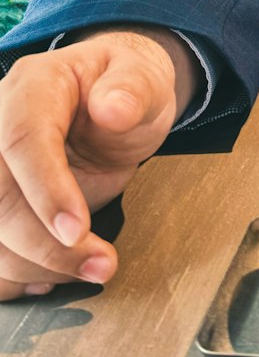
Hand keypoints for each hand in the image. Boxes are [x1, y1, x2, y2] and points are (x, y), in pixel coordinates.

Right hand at [0, 27, 198, 298]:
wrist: (116, 104)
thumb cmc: (127, 88)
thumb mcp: (144, 78)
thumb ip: (133, 89)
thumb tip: (114, 108)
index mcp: (33, 86)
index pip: (22, 139)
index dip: (45, 190)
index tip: (79, 231)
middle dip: (44, 244)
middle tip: (101, 264)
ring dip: (34, 266)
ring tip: (93, 269)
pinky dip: (15, 275)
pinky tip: (52, 279)